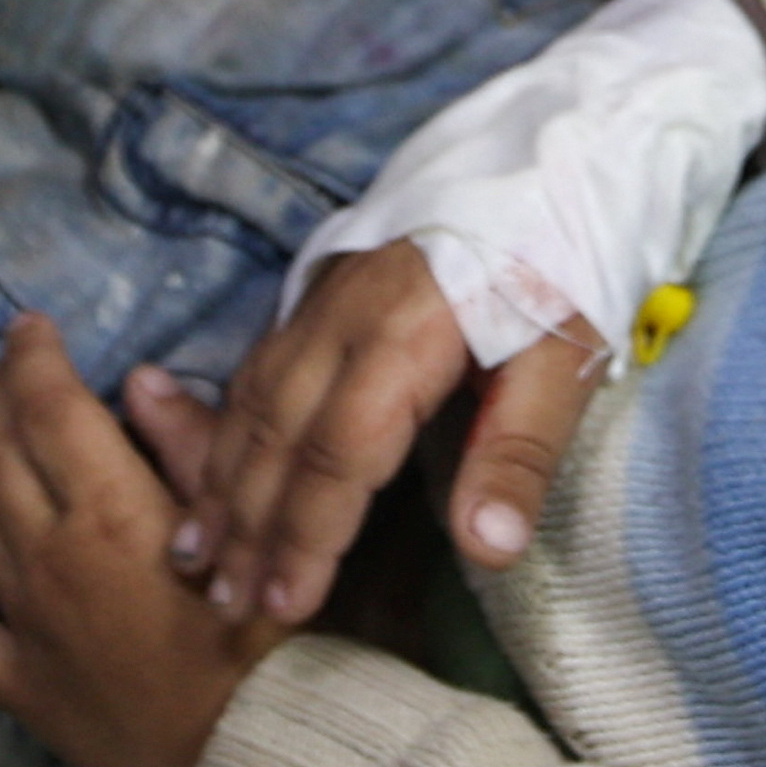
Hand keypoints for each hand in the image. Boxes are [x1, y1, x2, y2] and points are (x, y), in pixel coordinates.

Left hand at [0, 318, 287, 766]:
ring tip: (9, 444)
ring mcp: (26, 625)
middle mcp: (49, 558)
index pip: (50, 407)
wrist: (262, 763)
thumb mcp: (258, 529)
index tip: (30, 327)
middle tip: (14, 367)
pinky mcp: (21, 686)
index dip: (34, 358)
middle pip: (0, 454)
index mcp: (109, 512)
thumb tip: (140, 382)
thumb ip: (195, 450)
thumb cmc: (281, 643)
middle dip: (1, 398)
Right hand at [173, 240, 603, 620]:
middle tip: (224, 604)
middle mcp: (343, 320)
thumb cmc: (564, 266)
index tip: (284, 604)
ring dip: (224, 484)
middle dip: (248, 528)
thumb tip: (485, 550)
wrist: (551, 162)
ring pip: (254, 405)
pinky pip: (257, 372)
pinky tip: (217, 471)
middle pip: (279, 438)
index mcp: (403, 338)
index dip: (307, 537)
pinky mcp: (322, 294)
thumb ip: (519, 454)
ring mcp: (324, 303)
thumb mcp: (565, 361)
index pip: (338, 456)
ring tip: (200, 556)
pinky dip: (228, 430)